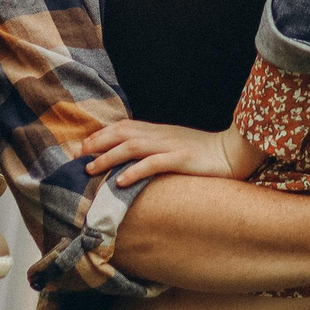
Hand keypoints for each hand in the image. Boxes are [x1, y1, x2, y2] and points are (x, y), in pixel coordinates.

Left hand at [82, 119, 256, 187]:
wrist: (232, 151)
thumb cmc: (202, 152)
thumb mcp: (173, 145)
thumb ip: (153, 148)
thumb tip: (130, 158)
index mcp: (156, 131)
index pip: (122, 127)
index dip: (100, 135)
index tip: (81, 147)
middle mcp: (159, 135)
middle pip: (121, 133)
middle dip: (96, 144)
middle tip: (77, 157)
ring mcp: (169, 146)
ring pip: (131, 147)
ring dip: (108, 158)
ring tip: (91, 170)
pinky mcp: (181, 159)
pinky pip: (153, 164)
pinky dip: (134, 171)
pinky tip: (120, 181)